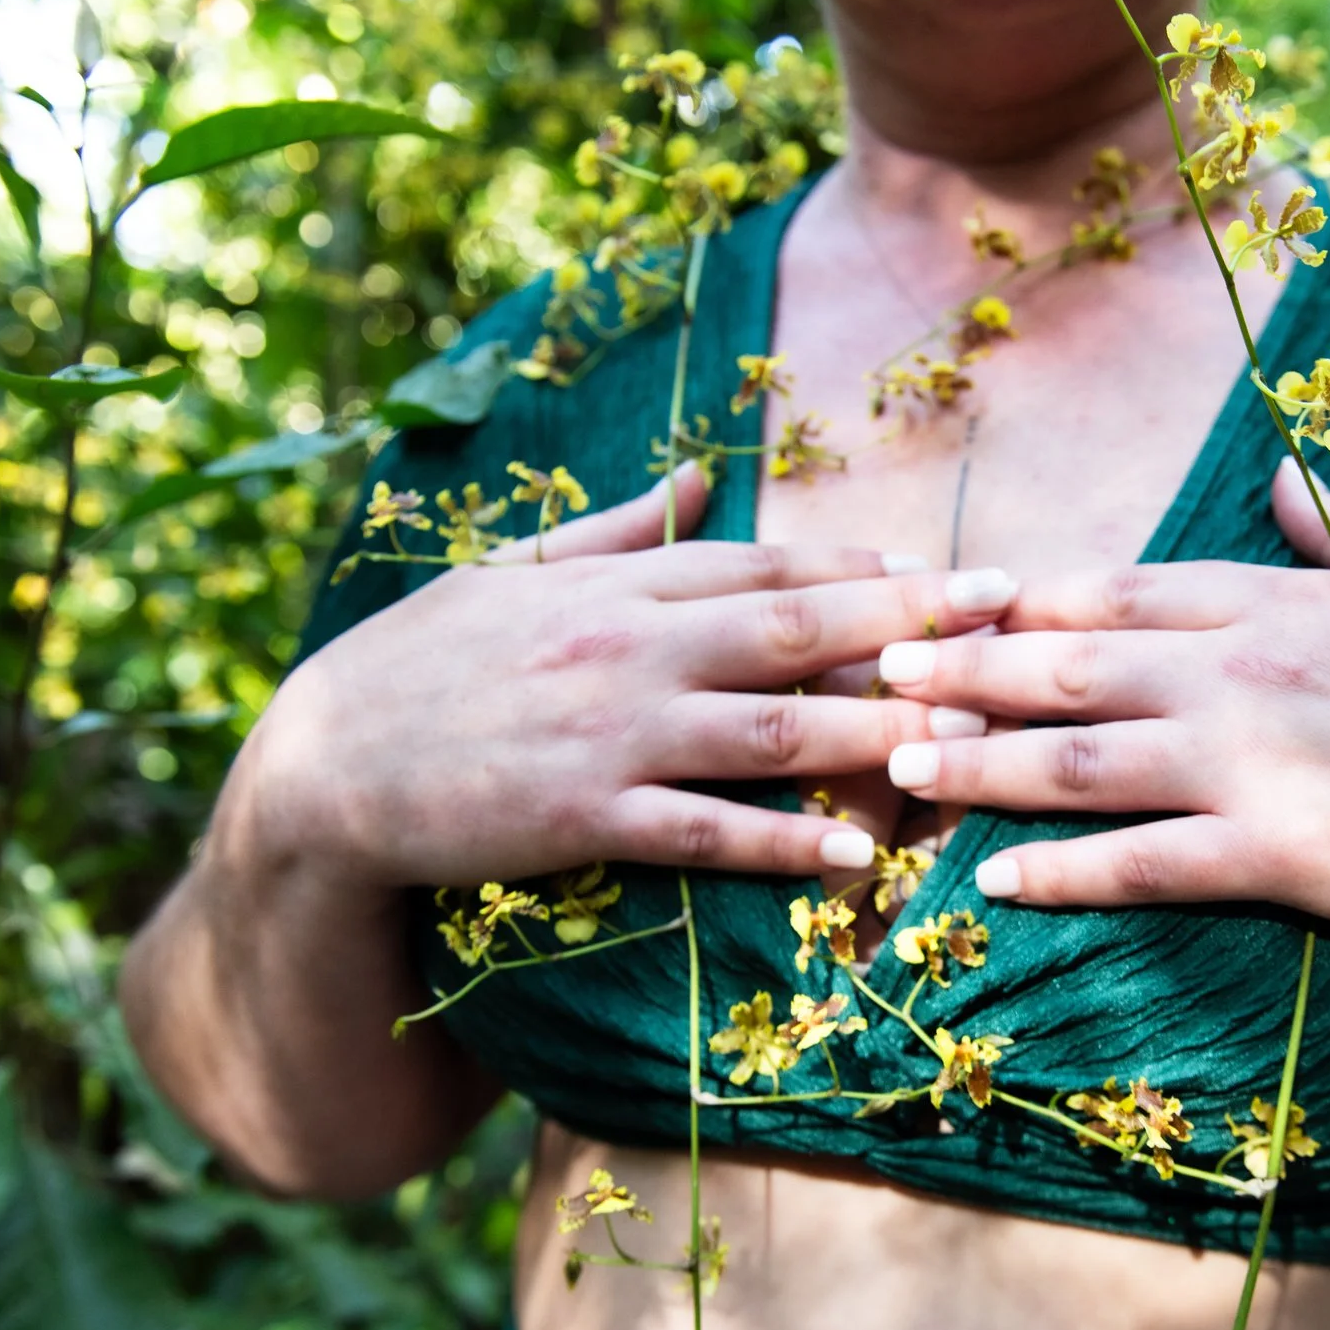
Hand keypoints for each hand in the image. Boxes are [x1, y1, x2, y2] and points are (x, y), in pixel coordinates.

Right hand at [235, 464, 1014, 887]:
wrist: (322, 771)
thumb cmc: (420, 667)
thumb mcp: (512, 574)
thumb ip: (619, 531)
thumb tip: (702, 477)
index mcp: (617, 586)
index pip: (766, 568)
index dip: (868, 573)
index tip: (951, 575)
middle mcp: (628, 647)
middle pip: (795, 629)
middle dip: (911, 624)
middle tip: (1007, 620)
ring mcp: (609, 733)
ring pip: (771, 726)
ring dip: (878, 731)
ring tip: (970, 738)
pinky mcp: (583, 817)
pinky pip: (705, 828)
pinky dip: (786, 839)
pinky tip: (860, 853)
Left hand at [870, 455, 1329, 950]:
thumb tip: (1279, 471)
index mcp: (1282, 601)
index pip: (1119, 587)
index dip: (1016, 598)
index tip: (941, 600)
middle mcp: (1252, 671)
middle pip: (1070, 663)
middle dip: (960, 671)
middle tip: (875, 673)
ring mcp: (1263, 764)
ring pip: (1083, 759)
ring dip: (978, 766)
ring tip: (898, 771)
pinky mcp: (1287, 855)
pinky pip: (1147, 864)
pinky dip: (1063, 871)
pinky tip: (995, 880)